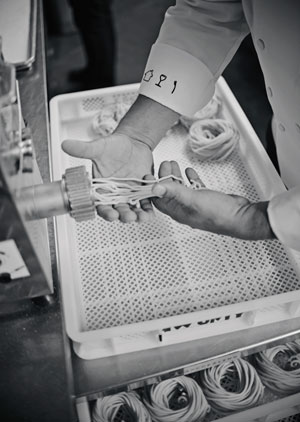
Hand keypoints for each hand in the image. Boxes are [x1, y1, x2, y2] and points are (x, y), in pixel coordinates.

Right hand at [62, 133, 153, 222]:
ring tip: (142, 217)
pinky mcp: (142, 192)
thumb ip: (83, 149)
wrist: (133, 142)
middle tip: (128, 217)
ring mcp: (129, 194)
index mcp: (102, 189)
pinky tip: (150, 212)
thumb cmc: (115, 146)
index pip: (102, 205)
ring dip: (137, 216)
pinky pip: (145, 204)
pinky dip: (148, 209)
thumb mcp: (98, 148)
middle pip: (118, 211)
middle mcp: (115, 195)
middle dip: (123, 215)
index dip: (106, 212)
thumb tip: (65, 144)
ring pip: (132, 210)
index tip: (111, 215)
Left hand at [150, 161, 274, 240]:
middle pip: (168, 193)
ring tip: (173, 165)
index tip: (149, 175)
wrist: (241, 217)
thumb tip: (154, 188)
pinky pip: (194, 188)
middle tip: (163, 165)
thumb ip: (173, 192)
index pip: (158, 200)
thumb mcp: (192, 199)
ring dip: (175, 177)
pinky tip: (189, 172)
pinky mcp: (206, 200)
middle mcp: (185, 210)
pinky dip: (190, 179)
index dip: (152, 188)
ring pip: (180, 189)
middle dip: (163, 178)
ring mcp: (196, 205)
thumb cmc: (219, 214)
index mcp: (178, 212)